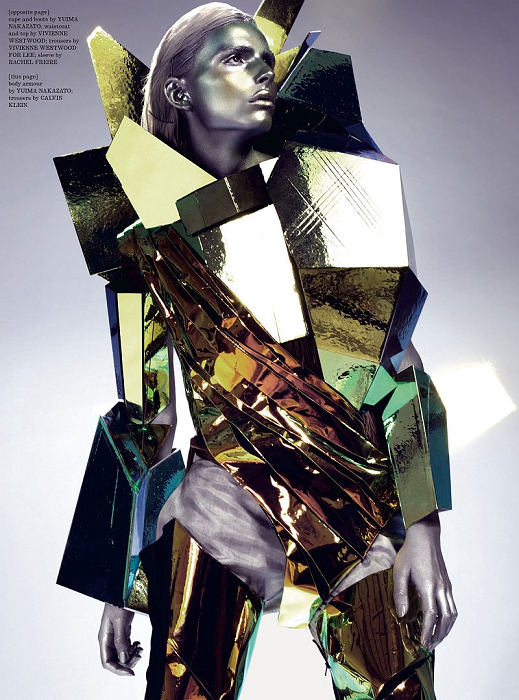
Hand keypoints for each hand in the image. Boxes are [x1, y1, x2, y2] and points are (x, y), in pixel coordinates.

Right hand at [98, 603, 142, 675]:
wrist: (122, 590)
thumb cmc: (118, 602)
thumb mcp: (120, 621)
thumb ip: (121, 641)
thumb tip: (124, 659)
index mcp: (104, 639)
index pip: (107, 662)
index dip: (118, 670)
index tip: (131, 672)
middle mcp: (108, 640)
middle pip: (116, 660)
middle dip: (128, 662)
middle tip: (140, 655)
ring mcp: (115, 636)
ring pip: (122, 654)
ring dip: (132, 655)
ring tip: (140, 648)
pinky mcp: (122, 632)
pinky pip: (126, 646)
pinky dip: (133, 648)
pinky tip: (138, 643)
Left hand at [393, 511, 456, 650]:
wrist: (425, 536)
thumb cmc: (410, 552)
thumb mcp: (400, 571)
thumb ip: (400, 593)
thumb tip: (401, 614)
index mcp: (428, 586)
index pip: (431, 616)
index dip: (428, 632)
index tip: (423, 644)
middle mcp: (441, 588)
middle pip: (446, 619)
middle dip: (439, 635)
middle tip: (430, 646)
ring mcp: (446, 586)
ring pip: (453, 614)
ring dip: (447, 629)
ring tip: (437, 638)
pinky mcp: (448, 584)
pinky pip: (452, 606)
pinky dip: (449, 619)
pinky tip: (441, 622)